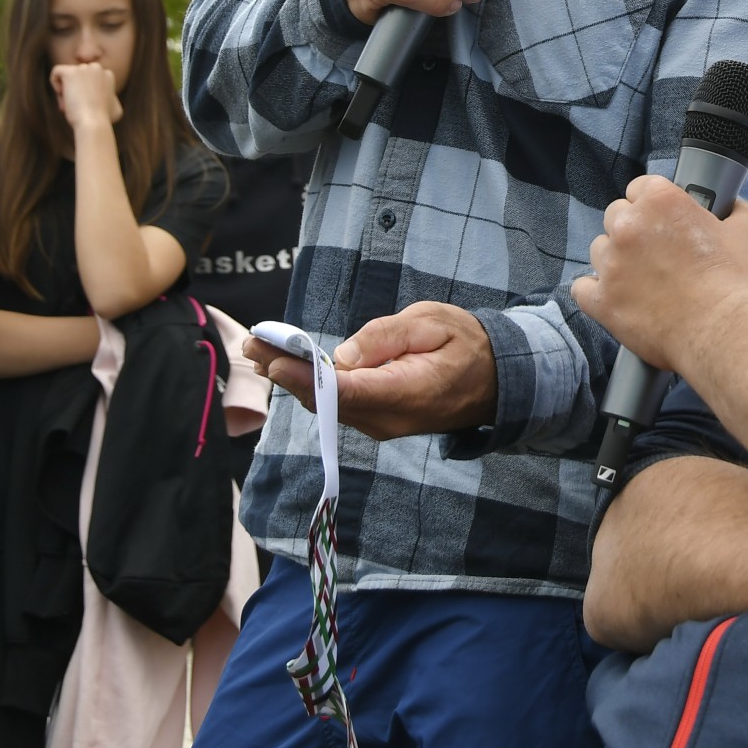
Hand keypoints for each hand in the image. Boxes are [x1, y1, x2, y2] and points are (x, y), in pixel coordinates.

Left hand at [50, 63, 123, 130]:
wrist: (94, 123)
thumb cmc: (104, 120)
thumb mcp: (116, 108)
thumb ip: (111, 98)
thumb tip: (110, 98)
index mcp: (107, 74)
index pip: (88, 78)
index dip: (85, 92)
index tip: (85, 104)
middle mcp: (97, 68)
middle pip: (77, 76)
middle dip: (75, 89)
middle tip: (75, 105)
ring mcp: (84, 68)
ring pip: (67, 76)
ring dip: (66, 90)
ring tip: (69, 104)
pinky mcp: (70, 72)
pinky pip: (56, 72)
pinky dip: (55, 83)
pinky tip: (62, 96)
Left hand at [246, 303, 500, 438]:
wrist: (496, 381)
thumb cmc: (466, 343)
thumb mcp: (433, 322)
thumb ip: (388, 336)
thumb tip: (343, 355)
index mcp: (409, 392)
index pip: (346, 390)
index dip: (305, 376)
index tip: (273, 357)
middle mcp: (391, 419)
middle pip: (328, 402)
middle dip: (287, 372)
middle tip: (251, 344)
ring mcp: (383, 426)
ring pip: (329, 407)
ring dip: (293, 379)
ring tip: (260, 348)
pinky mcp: (378, 423)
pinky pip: (339, 407)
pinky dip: (312, 386)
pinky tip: (290, 365)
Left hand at [573, 178, 747, 376]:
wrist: (724, 333)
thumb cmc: (737, 283)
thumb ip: (734, 209)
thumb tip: (729, 206)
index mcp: (661, 201)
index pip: (640, 187)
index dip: (652, 202)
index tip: (662, 218)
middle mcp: (629, 226)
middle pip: (616, 215)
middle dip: (633, 230)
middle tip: (656, 252)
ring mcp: (611, 264)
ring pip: (599, 250)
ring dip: (615, 260)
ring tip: (641, 279)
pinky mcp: (602, 301)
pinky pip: (582, 288)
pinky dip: (596, 292)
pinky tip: (615, 297)